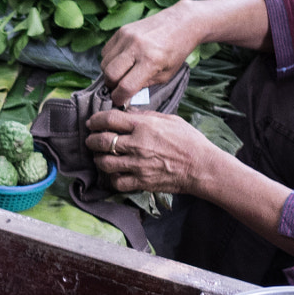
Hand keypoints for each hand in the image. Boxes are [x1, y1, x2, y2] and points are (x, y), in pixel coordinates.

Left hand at [86, 106, 227, 197]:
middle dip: (92, 140)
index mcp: (144, 126)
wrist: (201, 167)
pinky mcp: (140, 181)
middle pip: (101, 141)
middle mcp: (137, 144)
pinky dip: (112, 178)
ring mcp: (137, 164)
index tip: (92, 122)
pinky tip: (115, 173)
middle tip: (91, 140)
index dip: (96, 120)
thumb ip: (147, 115)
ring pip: (104, 162)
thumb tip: (128, 113)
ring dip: (98, 159)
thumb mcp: (170, 119)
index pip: (109, 119)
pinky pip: (116, 182)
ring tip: (100, 157)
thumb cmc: (190, 141)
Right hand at [100, 2, 200, 104]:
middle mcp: (136, 47)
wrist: (181, 22)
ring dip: (110, 73)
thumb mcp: (166, 75)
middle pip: (110, 74)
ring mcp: (127, 36)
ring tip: (121, 74)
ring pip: (104, 63)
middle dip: (112, 86)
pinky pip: (106, 51)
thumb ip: (145, 85)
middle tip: (119, 87)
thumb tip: (126, 95)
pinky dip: (110, 60)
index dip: (119, 98)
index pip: (126, 86)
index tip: (119, 101)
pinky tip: (121, 61)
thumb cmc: (176, 51)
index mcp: (151, 61)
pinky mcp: (122, 30)